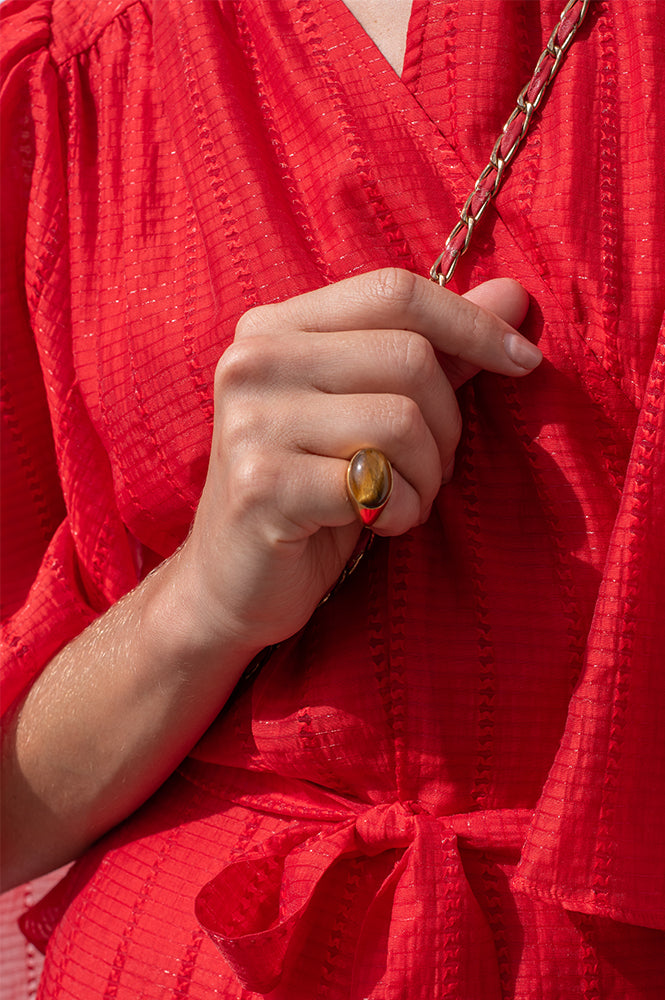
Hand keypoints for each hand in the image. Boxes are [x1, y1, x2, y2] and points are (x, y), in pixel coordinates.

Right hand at [176, 269, 536, 655]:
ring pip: (401, 420)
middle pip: (409, 357)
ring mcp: (251, 421)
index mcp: (276, 326)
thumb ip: (436, 350)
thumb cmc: (312, 490)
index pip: (393, 291)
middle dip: (448, 424)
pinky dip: (400, 511)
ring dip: (426, 475)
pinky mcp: (261, 484)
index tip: (524, 361)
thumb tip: (514, 294)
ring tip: (399, 498)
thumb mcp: (371, 409)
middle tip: (428, 468)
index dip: (471, 322)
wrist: (234, 580)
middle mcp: (254, 360)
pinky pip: (377, 483)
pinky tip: (374, 524)